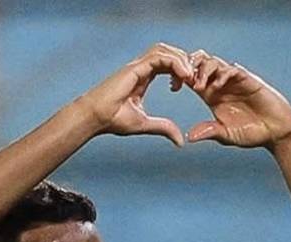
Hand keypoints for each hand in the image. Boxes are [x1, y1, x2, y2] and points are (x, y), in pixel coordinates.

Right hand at [79, 43, 194, 143]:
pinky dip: (174, 63)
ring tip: (191, 77)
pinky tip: (184, 76)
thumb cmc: (113, 120)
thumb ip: (163, 128)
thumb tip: (181, 141)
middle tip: (195, 79)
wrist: (95, 117)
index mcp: (143, 77)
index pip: (167, 64)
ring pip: (164, 50)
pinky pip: (159, 57)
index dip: (182, 71)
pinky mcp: (134, 68)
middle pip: (168, 52)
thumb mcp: (145, 124)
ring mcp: (137, 66)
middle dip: (185, 61)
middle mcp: (141, 68)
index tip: (192, 85)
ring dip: (181, 60)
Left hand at [184, 50, 290, 147]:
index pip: (190, 77)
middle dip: (188, 67)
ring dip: (202, 70)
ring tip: (199, 86)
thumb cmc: (252, 134)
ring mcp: (233, 80)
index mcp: (211, 95)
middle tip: (183, 81)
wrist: (276, 131)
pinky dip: (221, 74)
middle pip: (198, 62)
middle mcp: (220, 84)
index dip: (179, 77)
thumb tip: (189, 137)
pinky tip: (217, 87)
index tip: (174, 87)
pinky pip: (230, 68)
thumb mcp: (227, 135)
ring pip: (212, 61)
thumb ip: (210, 132)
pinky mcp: (247, 79)